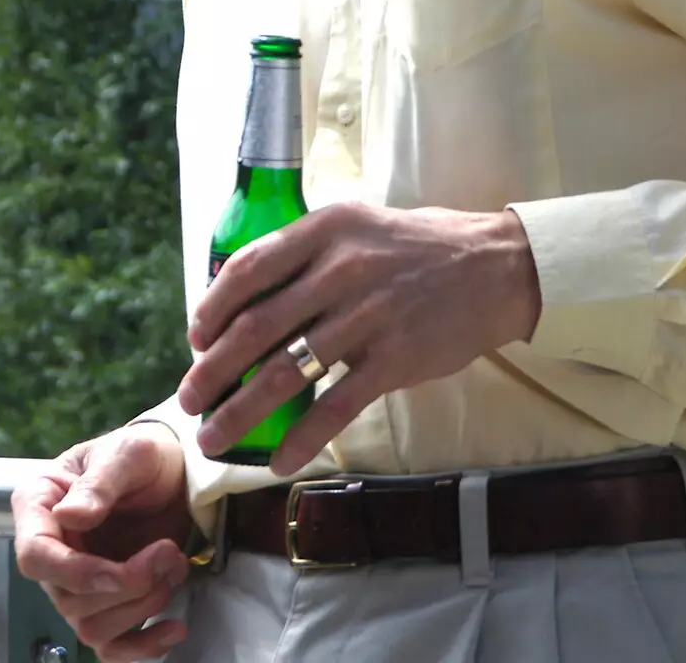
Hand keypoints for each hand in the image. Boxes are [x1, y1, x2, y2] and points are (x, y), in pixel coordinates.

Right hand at [11, 423, 191, 662]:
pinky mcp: (106, 603)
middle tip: (167, 552)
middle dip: (126, 585)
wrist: (177, 471)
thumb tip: (70, 516)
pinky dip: (144, 646)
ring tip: (173, 565)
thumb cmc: (144, 455)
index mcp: (41, 505)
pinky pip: (112, 646)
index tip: (117, 572)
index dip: (74, 573)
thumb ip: (99, 483)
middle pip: (68, 599)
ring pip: (91, 627)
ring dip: (142, 605)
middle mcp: (53, 548)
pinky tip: (173, 627)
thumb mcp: (128, 454)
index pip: (34, 556)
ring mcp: (77, 580)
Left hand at [178, 202, 540, 474]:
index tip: (196, 337)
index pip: (249, 268)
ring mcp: (369, 316)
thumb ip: (306, 253)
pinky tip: (278, 460)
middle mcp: (342, 269)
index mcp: (327, 230)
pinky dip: (300, 439)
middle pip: (255, 327)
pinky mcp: (395, 359)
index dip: (212, 307)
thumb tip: (242, 295)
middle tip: (190, 397)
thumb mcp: (357, 226)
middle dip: (212, 370)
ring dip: (240, 412)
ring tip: (214, 436)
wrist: (494, 266)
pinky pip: (335, 407)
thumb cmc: (416, 247)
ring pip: (285, 373)